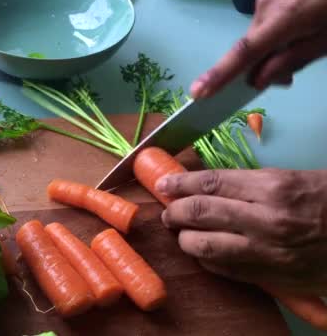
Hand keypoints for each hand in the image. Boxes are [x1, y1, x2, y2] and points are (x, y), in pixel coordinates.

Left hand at [156, 168, 326, 294]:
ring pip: (206, 247)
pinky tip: (203, 253)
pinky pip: (226, 270)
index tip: (163, 186)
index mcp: (272, 187)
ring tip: (182, 233)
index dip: (179, 184)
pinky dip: (207, 261)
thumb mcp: (292, 178)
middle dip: (174, 212)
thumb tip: (206, 187)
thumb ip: (248, 184)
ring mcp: (268, 252)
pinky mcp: (273, 277)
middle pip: (200, 213)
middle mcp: (265, 220)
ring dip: (185, 239)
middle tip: (168, 211)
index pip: (209, 183)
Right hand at [191, 0, 326, 97]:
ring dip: (274, 40)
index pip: (244, 53)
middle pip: (253, 43)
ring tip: (305, 33)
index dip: (220, 74)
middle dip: (265, 61)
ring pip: (261, 30)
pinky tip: (300, 17)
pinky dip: (278, 24)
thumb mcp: (326, 40)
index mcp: (283, 20)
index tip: (198, 92)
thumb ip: (292, 60)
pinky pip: (267, 14)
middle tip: (287, 77)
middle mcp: (266, 4)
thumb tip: (258, 80)